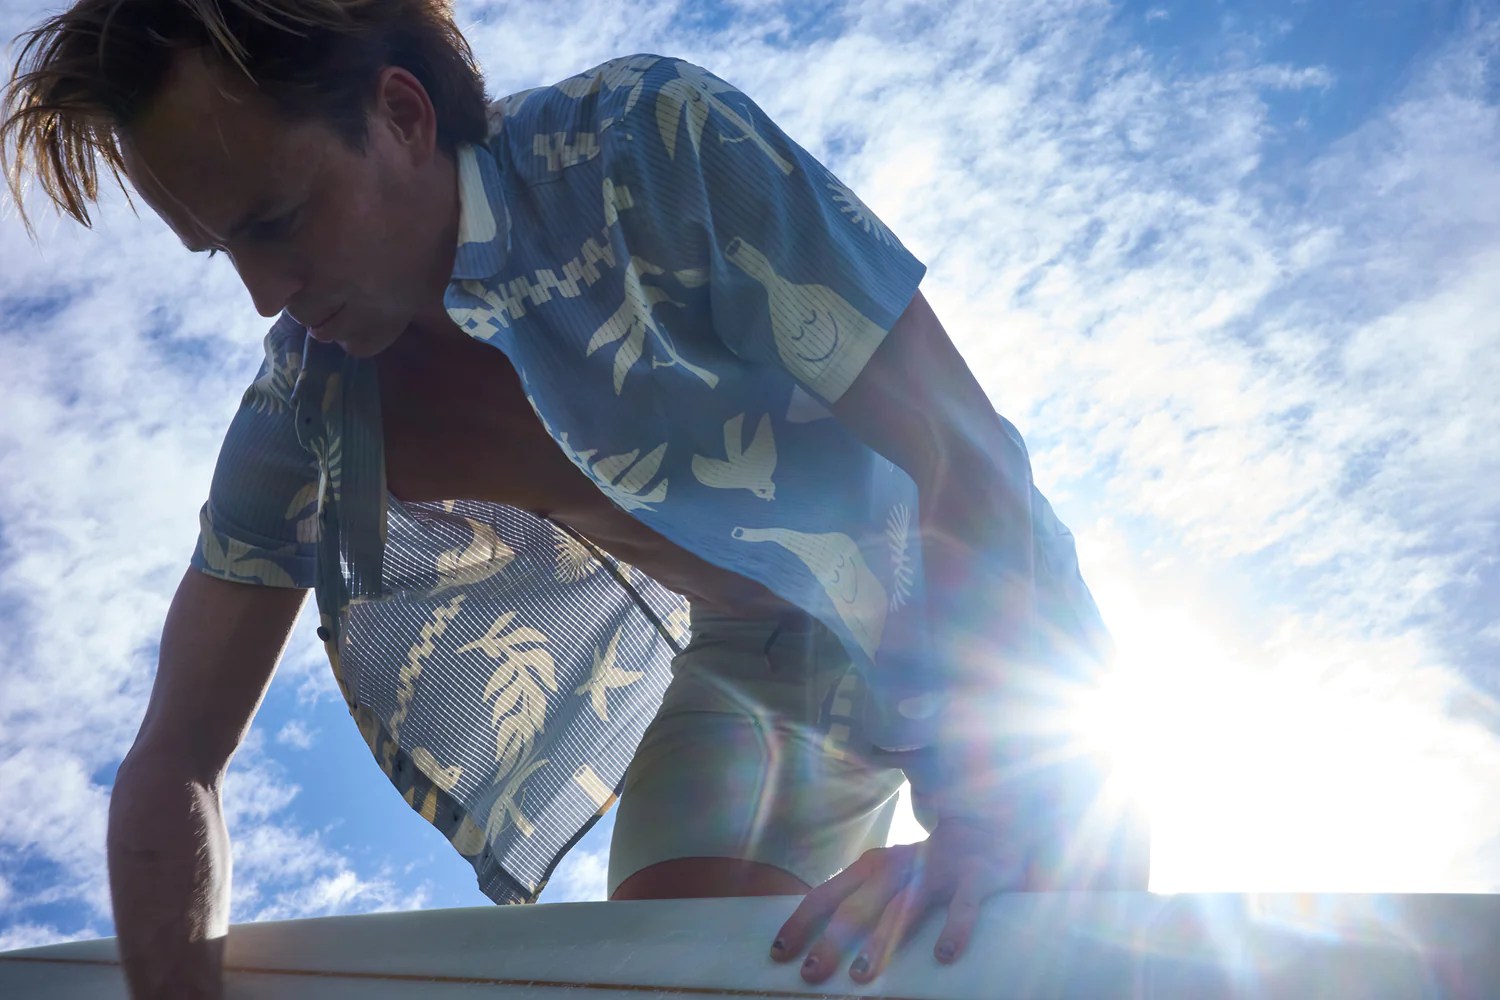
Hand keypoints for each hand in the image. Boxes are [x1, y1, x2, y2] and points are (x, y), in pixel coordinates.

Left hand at [768, 818, 1023, 984]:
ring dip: (881, 941)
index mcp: (871, 867)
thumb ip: (864, 901)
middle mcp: (898, 867)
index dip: (800, 923)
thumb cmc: (929, 863)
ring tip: (862, 974)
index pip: (826, 895)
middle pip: (857, 906)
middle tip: (811, 973)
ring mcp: (936, 870)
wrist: (988, 822)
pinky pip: (963, 905)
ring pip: (904, 908)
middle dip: (831, 940)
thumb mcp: (890, 875)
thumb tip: (824, 943)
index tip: (779, 954)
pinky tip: (943, 955)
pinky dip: (954, 929)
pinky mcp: (975, 876)